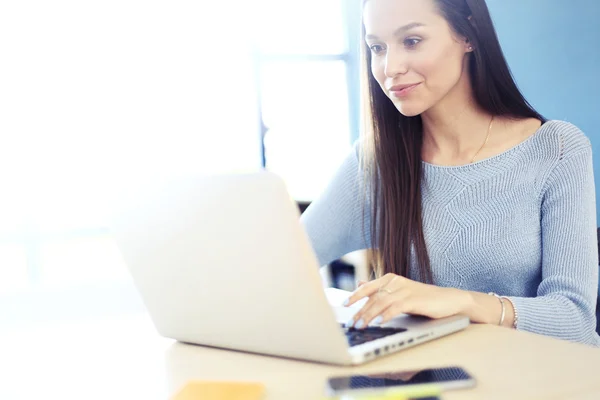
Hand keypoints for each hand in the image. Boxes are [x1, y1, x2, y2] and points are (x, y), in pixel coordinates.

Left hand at [344, 273, 468, 328]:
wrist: (450, 300)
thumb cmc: (424, 299)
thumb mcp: (399, 293)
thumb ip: (381, 289)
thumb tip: (359, 284)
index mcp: (391, 279)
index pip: (368, 287)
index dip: (355, 295)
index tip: (343, 305)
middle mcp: (396, 281)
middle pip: (373, 296)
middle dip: (360, 311)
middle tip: (351, 324)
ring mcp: (405, 289)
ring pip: (382, 302)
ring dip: (369, 315)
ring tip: (361, 326)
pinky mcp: (414, 299)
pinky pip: (396, 307)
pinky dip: (386, 315)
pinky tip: (380, 322)